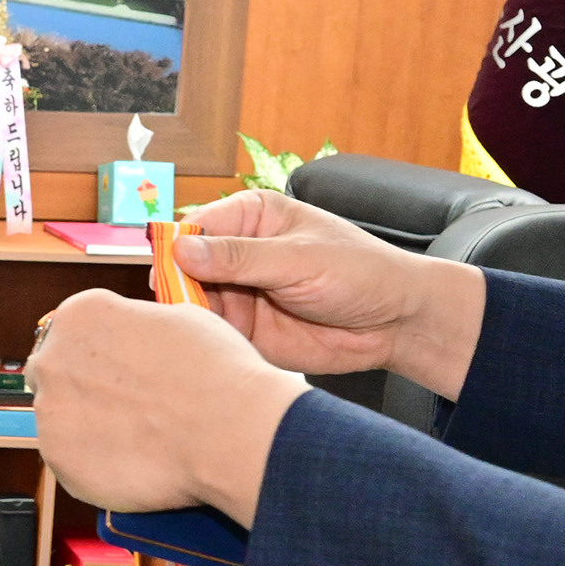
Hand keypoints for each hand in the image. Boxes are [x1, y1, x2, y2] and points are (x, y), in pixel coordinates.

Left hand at [31, 289, 308, 525]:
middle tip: (127, 406)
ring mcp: (51, 412)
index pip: (73, 332)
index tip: (121, 370)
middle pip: (56, 373)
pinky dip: (96, 464)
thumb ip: (136, 325)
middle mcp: (52, 359)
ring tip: (140, 438)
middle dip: (84, 387)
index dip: (101, 352)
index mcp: (79, 314)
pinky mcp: (60, 459)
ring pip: (61, 420)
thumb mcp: (179, 317)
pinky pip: (72, 461)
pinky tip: (135, 462)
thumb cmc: (216, 372)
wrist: (229, 432)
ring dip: (89, 427)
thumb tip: (135, 339)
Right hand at [176, 189, 486, 395]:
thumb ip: (240, 258)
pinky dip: (204, 341)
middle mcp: (236, 252)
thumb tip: (180, 249)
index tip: (167, 275)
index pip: (193, 227)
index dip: (174, 250)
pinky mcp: (243, 328)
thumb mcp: (300, 260)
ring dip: (188, 318)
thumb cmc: (361, 273)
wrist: (397, 323)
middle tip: (181, 311)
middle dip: (176, 287)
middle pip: (183, 267)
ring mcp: (237, 291)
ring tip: (196, 333)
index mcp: (249, 217)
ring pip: (190, 302)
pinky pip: (210, 333)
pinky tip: (208, 348)